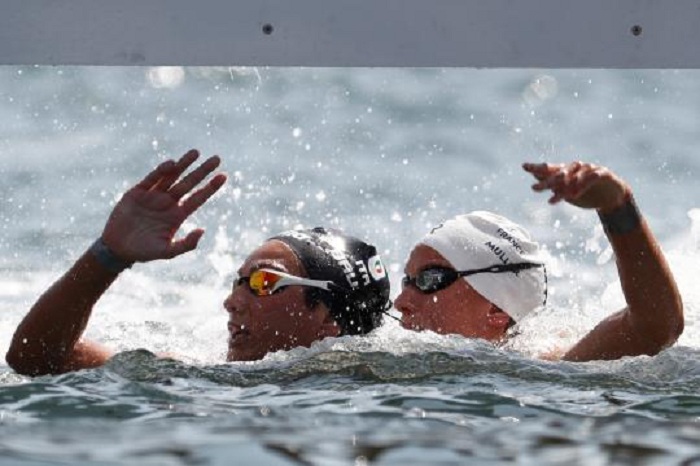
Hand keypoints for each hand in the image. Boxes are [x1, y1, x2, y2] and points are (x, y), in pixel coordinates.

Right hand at [102, 149, 226, 261]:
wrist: (118, 248)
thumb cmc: (144, 252)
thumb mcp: (167, 251)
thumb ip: (186, 244)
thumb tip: (202, 231)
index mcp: (178, 215)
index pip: (198, 198)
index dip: (210, 187)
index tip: (223, 176)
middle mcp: (168, 202)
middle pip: (189, 183)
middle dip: (202, 170)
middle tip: (217, 158)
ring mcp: (153, 196)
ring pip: (172, 176)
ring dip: (184, 164)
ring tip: (196, 152)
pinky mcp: (137, 192)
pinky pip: (151, 179)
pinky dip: (161, 171)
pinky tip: (172, 164)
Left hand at [522, 161, 630, 211]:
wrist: (611, 198)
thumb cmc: (586, 194)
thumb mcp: (567, 192)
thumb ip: (554, 185)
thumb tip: (536, 177)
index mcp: (566, 172)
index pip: (550, 168)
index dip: (537, 167)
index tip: (524, 166)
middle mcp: (576, 168)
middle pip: (559, 173)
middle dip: (546, 181)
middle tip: (534, 189)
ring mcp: (590, 169)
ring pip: (574, 175)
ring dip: (564, 186)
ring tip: (554, 197)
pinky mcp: (602, 173)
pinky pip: (590, 178)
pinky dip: (582, 185)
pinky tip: (574, 194)